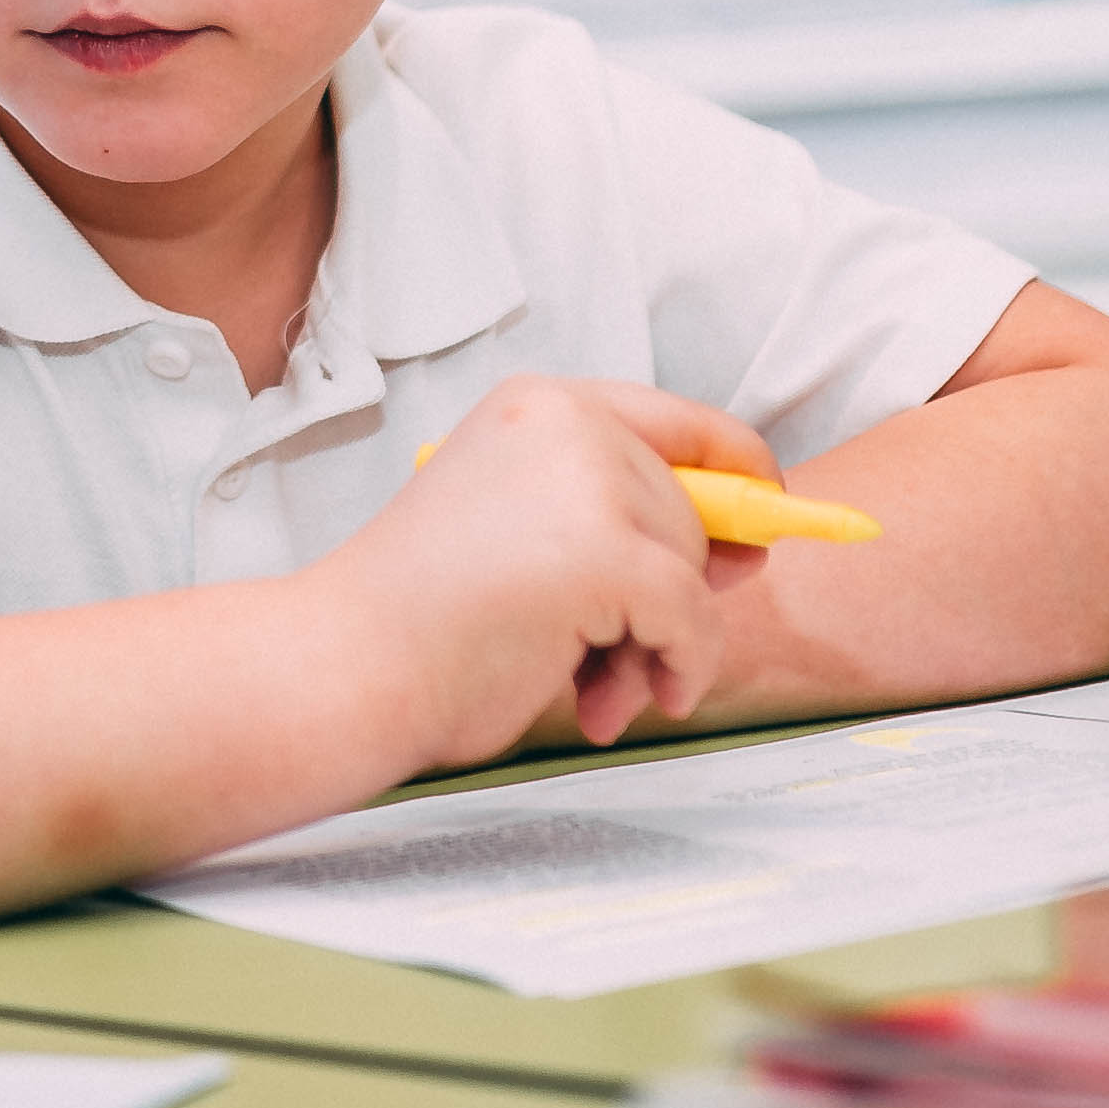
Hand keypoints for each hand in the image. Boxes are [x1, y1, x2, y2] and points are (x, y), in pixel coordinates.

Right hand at [315, 378, 774, 768]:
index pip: (679, 421)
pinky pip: (692, 619)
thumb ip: (622, 522)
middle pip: (692, 508)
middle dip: (669, 591)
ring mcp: (587, 483)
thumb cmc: (421, 622)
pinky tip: (621, 701)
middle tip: (608, 656)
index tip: (762, 518)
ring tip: (589, 683)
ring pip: (694, 567)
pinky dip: (678, 667)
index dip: (735, 471)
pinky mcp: (606, 553)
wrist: (346, 668)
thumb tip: (754, 542)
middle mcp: (566, 422)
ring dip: (658, 642)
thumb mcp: (528, 536)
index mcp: (538, 406)